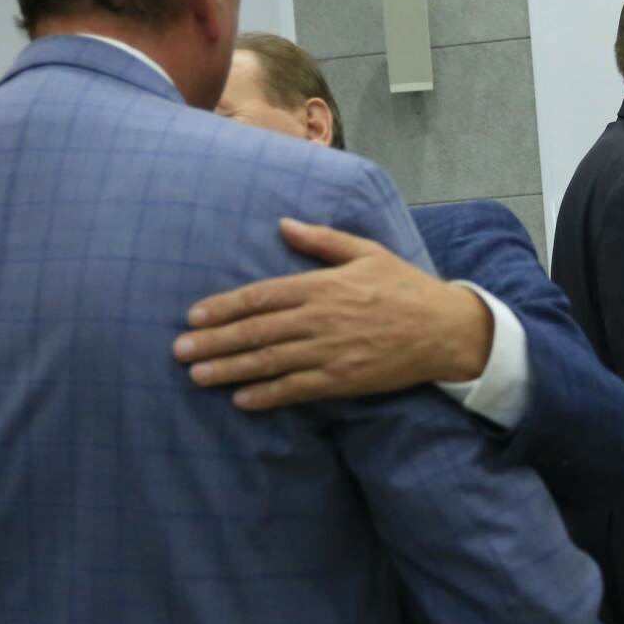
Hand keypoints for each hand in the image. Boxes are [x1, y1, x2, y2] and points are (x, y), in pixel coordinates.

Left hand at [174, 219, 492, 408]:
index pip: (262, 296)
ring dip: (230, 369)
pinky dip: (268, 395)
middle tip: (179, 351)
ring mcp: (330, 352)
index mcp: (322, 285)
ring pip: (270, 361)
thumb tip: (284, 224)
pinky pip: (297, 389)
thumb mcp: (366, 252)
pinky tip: (241, 399)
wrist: (444, 329)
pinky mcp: (343, 379)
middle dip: (214, 342)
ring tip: (198, 376)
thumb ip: (322, 240)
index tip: (193, 316)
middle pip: (256, 331)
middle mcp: (320, 319)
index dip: (224, 307)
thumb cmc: (405, 286)